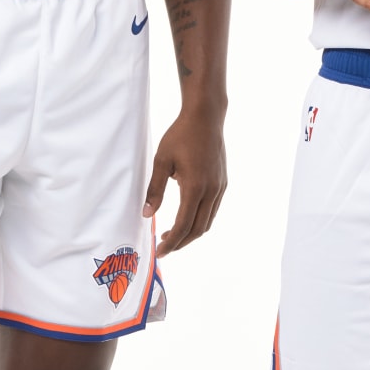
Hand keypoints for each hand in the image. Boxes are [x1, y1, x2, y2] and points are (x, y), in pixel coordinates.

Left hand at [143, 105, 227, 255]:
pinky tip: (186, 217)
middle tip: (164, 247)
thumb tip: (147, 215)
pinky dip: (199, 220)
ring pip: (207, 222)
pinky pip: (212, 210)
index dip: (171, 243)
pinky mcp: (222, 183)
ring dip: (190, 233)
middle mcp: (211, 191)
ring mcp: (220, 188)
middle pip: (198, 229)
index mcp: (195, 187)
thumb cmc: (180, 136)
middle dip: (181, 243)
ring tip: (172, 235)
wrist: (206, 118)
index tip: (159, 252)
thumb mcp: (161, 161)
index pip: (183, 226)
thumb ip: (155, 190)